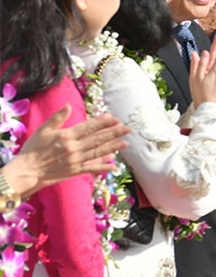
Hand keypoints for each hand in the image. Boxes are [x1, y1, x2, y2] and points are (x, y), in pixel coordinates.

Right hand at [5, 105, 129, 197]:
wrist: (27, 171)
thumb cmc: (33, 148)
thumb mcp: (43, 129)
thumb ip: (57, 118)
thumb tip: (68, 105)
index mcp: (67, 136)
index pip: (89, 127)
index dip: (103, 122)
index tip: (114, 118)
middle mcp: (74, 148)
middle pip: (97, 139)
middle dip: (113, 133)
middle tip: (127, 129)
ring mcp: (76, 160)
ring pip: (98, 152)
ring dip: (113, 147)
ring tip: (125, 143)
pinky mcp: (75, 171)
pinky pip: (92, 168)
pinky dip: (103, 166)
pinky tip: (114, 165)